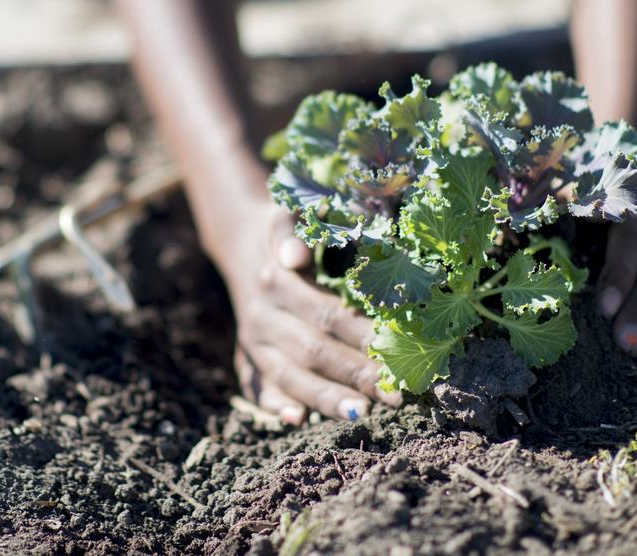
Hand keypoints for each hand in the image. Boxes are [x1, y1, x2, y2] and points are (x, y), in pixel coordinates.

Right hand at [223, 202, 401, 422]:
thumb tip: (295, 256)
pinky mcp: (247, 358)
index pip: (327, 316)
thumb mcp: (285, 216)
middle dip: (355, 376)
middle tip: (394, 396)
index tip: (395, 353)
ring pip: (290, 377)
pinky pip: (257, 388)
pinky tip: (298, 420)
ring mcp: (252, 342)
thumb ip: (291, 232)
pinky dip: (274, 406)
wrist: (242, 246)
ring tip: (361, 414)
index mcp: (276, 282)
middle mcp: (262, 317)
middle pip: (313, 353)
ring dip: (325, 398)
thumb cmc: (281, 231)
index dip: (361, 337)